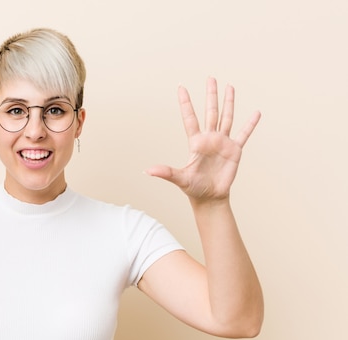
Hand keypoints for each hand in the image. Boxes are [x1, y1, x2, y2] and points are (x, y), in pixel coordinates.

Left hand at [145, 77, 260, 202]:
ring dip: (229, 102)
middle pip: (210, 112)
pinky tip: (256, 113)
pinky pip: (244, 134)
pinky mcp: (235, 150)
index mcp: (195, 142)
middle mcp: (209, 138)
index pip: (190, 118)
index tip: (181, 87)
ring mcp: (222, 143)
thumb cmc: (194, 188)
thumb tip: (148, 171)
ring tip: (230, 86)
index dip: (185, 103)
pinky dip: (250, 124)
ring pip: (226, 117)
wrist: (210, 197)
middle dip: (210, 95)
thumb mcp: (179, 179)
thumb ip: (166, 173)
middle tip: (211, 78)